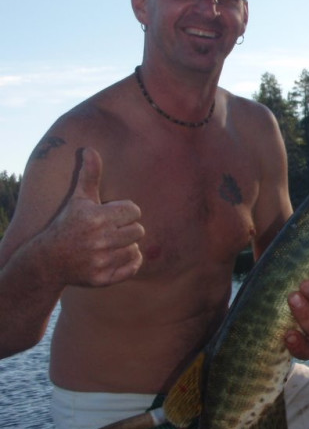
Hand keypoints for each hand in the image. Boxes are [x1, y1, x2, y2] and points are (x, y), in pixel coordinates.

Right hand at [46, 148, 143, 286]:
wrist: (49, 259)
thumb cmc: (69, 223)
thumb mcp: (79, 198)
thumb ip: (89, 175)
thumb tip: (91, 149)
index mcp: (96, 218)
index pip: (134, 210)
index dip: (125, 211)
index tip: (111, 215)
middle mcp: (99, 240)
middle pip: (139, 230)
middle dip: (127, 229)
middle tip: (111, 231)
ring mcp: (101, 261)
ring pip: (136, 249)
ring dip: (127, 246)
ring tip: (110, 244)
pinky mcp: (103, 279)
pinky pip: (133, 267)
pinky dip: (130, 262)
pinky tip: (116, 256)